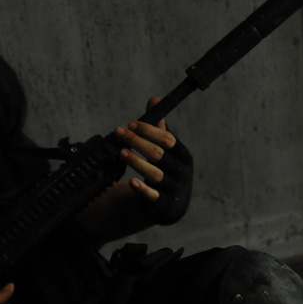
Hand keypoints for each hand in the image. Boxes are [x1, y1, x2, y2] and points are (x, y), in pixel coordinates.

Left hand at [114, 96, 193, 224]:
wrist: (173, 204)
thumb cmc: (167, 168)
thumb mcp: (166, 149)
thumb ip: (158, 127)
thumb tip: (154, 99)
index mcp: (182, 154)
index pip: (167, 139)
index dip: (149, 130)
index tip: (131, 124)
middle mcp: (180, 171)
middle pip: (159, 154)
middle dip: (138, 141)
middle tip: (119, 132)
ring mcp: (173, 188)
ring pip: (155, 174)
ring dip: (137, 162)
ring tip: (121, 152)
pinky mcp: (164, 203)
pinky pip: (153, 196)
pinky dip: (142, 189)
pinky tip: (131, 181)